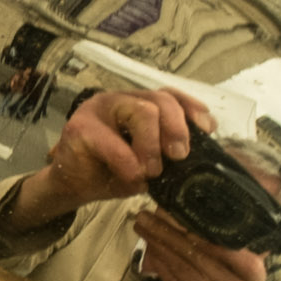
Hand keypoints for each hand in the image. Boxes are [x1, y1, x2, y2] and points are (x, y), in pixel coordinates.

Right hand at [8, 89, 215, 230]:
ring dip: (153, 146)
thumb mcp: (148, 163)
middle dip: (177, 128)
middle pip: (161, 99)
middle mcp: (121, 99)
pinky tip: (132, 175)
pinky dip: (128, 163)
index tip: (207, 130)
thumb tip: (198, 155)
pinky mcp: (80, 126)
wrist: (73, 186)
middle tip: (178, 156)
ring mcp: (99, 109)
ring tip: (150, 170)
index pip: (171, 95)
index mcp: (139, 104)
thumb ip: (167, 153)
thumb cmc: (112, 172)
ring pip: (142, 111)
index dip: (192, 109)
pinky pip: (113, 142)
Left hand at [132, 208, 264, 280]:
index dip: (197, 227)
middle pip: (199, 254)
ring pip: (184, 267)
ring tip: (144, 228)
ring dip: (160, 245)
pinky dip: (161, 266)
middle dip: (169, 231)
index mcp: (254, 275)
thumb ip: (231, 247)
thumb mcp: (240, 275)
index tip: (174, 209)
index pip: (225, 246)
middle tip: (148, 215)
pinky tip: (150, 252)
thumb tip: (205, 210)